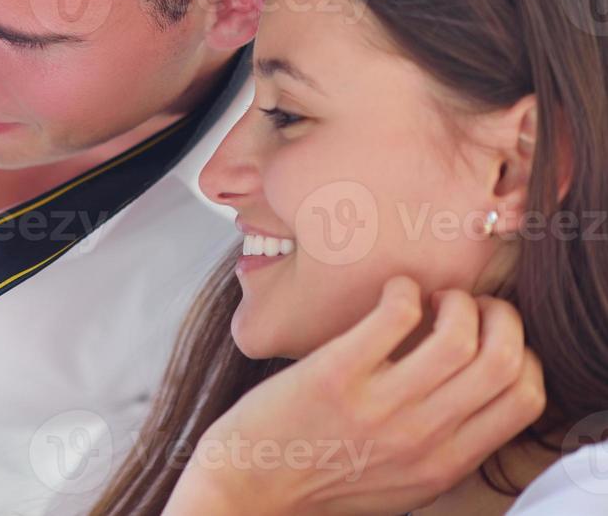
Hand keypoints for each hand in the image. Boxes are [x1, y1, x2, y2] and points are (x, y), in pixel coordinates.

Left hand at [165, 276, 545, 514]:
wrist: (250, 486)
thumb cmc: (324, 476)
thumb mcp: (403, 480)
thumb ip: (446, 446)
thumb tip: (477, 394)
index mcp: (445, 463)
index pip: (526, 400)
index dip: (523, 355)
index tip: (492, 338)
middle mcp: (421, 437)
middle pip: (503, 361)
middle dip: (500, 317)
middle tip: (470, 305)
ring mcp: (378, 405)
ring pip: (458, 335)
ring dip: (455, 299)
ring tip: (429, 298)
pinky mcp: (334, 373)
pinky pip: (394, 314)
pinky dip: (404, 290)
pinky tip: (391, 292)